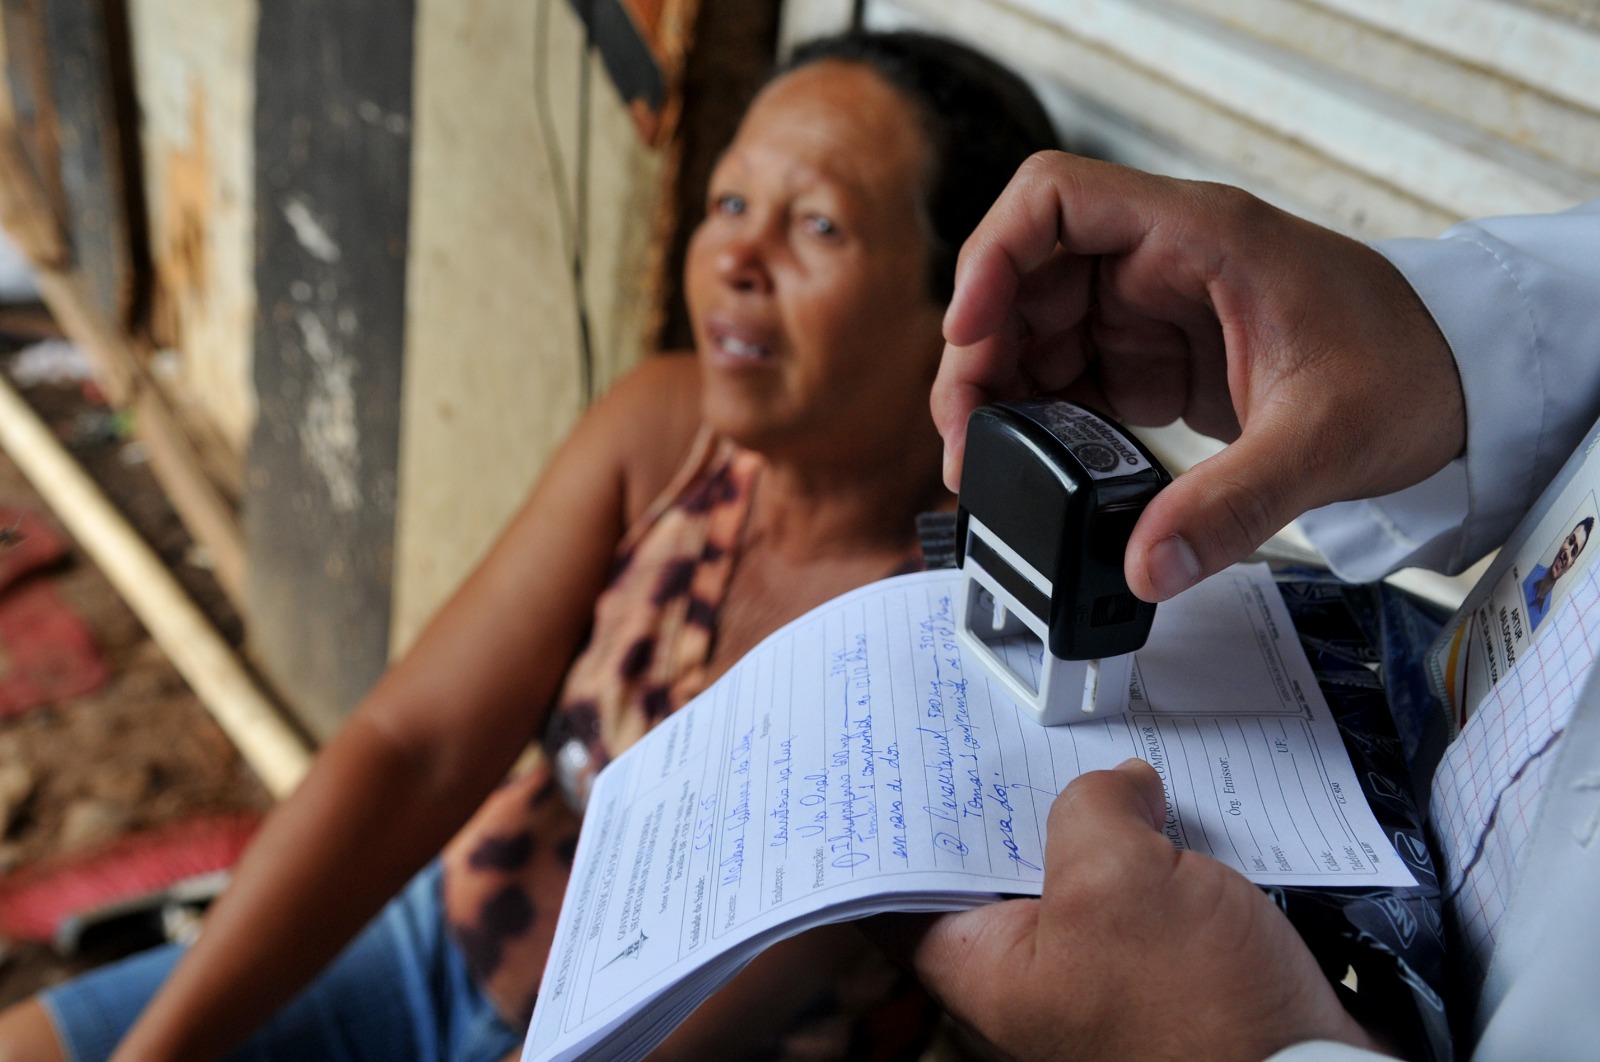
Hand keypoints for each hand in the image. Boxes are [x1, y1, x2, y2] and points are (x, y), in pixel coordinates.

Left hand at [908, 760, 1383, 1060]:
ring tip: (1118, 772)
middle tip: (1028, 741)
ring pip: (1078, 873)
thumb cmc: (1200, 1022)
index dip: (908, 825)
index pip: (905, 889)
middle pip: (998, 867)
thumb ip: (1092, 808)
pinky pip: (1141, 893)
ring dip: (1100, 822)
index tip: (912, 765)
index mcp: (985, 967)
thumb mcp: (1118, 879)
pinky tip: (1176, 816)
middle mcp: (1030, 976)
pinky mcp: (1160, 969)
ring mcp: (1096, 973)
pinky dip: (1155, 851)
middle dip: (1019, 803)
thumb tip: (1118, 785)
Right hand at [932, 153, 1464, 600]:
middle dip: (980, 356)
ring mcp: (1153, 309)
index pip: (1055, 200)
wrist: (1459, 384)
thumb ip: (1232, 507)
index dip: (992, 257)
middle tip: (966, 441)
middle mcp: (1162, 260)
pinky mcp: (1156, 359)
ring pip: (1033, 330)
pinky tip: (1033, 466)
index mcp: (1200, 237)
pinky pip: (1070, 376)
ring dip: (999, 393)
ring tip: (985, 463)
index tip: (970, 333)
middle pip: (1022, 278)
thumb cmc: (1413, 369)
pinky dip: (1039, 419)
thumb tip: (1144, 568)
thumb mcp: (1325, 440)